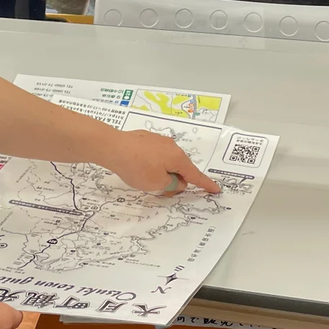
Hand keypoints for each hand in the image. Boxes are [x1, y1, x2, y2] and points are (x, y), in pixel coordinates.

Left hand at [97, 129, 221, 195]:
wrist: (113, 147)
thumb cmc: (137, 167)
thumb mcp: (158, 183)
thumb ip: (172, 184)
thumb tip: (178, 180)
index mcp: (178, 158)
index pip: (195, 175)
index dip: (205, 184)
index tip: (215, 189)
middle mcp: (171, 146)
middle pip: (180, 167)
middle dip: (176, 179)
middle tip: (165, 190)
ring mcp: (158, 140)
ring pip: (167, 160)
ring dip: (163, 171)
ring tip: (147, 178)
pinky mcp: (145, 138)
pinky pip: (155, 154)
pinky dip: (153, 163)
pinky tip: (140, 166)